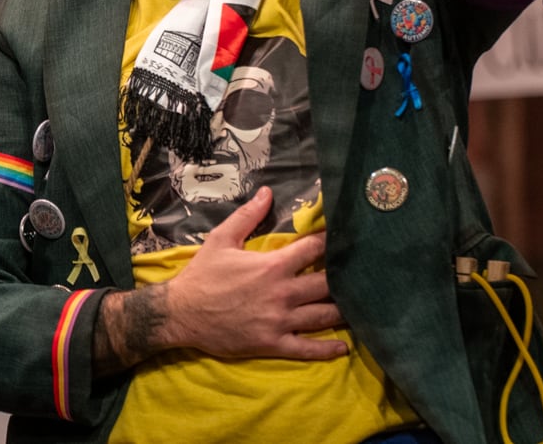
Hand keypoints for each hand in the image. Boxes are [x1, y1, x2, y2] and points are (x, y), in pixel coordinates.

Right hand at [162, 187, 345, 359]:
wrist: (181, 314)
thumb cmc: (202, 275)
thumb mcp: (222, 239)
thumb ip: (248, 216)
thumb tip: (268, 192)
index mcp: (272, 265)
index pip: (313, 249)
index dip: (332, 240)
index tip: (347, 236)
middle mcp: (282, 293)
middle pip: (327, 284)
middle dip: (345, 277)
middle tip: (361, 273)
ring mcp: (279, 321)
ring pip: (323, 316)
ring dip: (343, 311)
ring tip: (361, 305)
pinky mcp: (273, 343)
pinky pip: (306, 348)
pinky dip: (327, 349)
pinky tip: (343, 347)